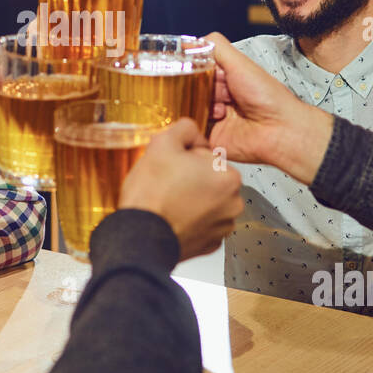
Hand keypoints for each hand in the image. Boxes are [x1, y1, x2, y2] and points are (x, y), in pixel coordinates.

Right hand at [118, 118, 243, 260]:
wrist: (140, 237)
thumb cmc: (152, 195)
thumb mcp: (163, 143)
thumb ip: (184, 128)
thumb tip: (191, 130)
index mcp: (228, 177)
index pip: (207, 156)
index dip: (184, 158)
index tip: (170, 167)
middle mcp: (233, 203)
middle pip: (209, 179)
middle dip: (191, 178)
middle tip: (167, 183)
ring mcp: (223, 226)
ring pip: (207, 201)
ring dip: (191, 199)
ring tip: (168, 201)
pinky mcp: (211, 244)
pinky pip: (202, 224)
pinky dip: (190, 220)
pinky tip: (172, 217)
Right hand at [204, 32, 333, 184]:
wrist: (279, 130)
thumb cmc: (267, 96)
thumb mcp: (240, 63)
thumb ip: (216, 48)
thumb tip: (190, 43)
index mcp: (226, 79)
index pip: (197, 71)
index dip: (196, 70)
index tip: (198, 71)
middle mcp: (218, 98)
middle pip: (190, 89)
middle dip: (197, 89)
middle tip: (215, 92)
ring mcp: (213, 118)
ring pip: (188, 109)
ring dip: (199, 107)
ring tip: (220, 110)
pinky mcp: (209, 137)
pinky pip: (191, 130)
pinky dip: (194, 125)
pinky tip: (212, 120)